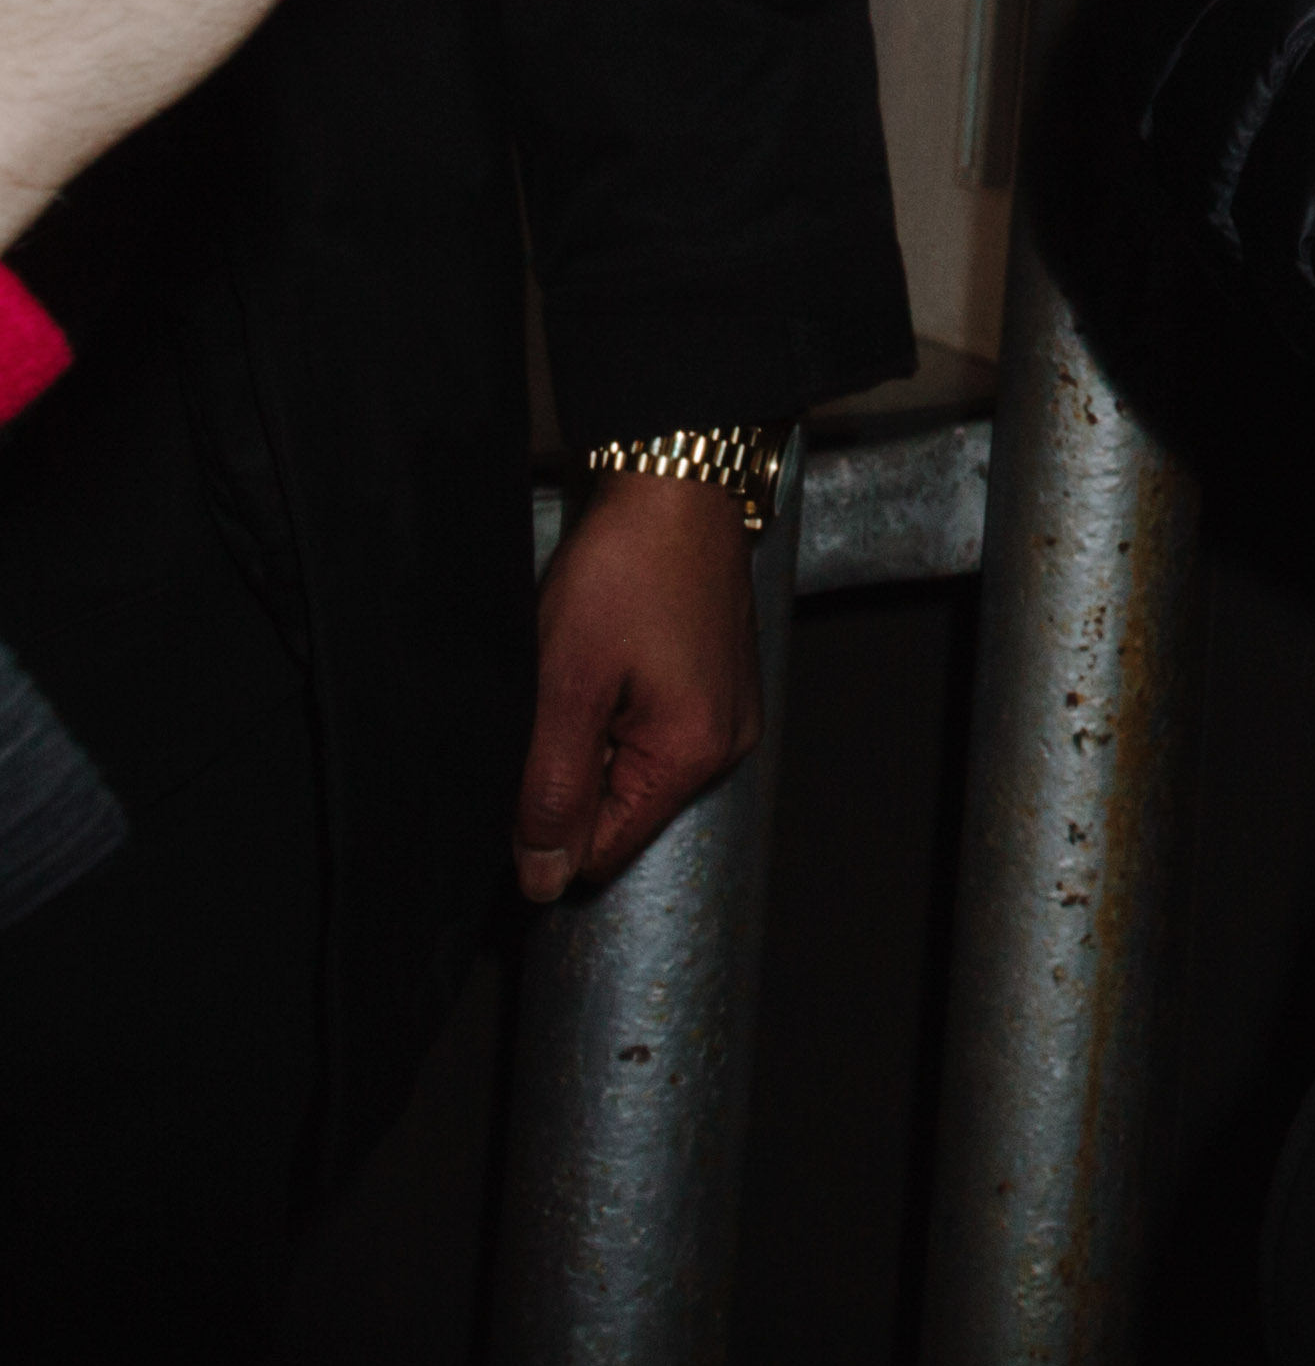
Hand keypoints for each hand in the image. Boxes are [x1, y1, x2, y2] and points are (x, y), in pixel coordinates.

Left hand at [520, 466, 761, 897]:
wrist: (674, 486)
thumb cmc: (624, 572)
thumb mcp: (565, 687)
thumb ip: (552, 790)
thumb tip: (543, 879)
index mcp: (693, 755)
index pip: (601, 850)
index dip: (547, 817)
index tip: (534, 749)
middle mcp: (727, 744)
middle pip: (618, 808)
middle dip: (574, 766)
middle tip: (563, 694)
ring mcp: (729, 711)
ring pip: (631, 767)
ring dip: (594, 732)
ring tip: (589, 667)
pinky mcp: (720, 682)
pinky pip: (654, 730)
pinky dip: (619, 706)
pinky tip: (611, 656)